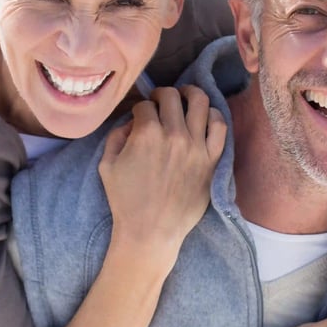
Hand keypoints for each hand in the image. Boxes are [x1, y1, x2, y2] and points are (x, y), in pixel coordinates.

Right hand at [98, 85, 226, 272]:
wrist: (151, 231)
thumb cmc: (126, 201)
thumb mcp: (107, 165)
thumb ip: (116, 136)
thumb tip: (130, 123)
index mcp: (146, 134)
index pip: (144, 105)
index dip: (139, 108)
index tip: (140, 115)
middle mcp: (174, 134)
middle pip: (171, 95)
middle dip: (162, 95)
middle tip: (159, 103)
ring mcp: (196, 146)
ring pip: (199, 101)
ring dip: (189, 95)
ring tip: (185, 98)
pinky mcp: (212, 159)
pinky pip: (220, 126)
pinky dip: (213, 115)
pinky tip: (204, 117)